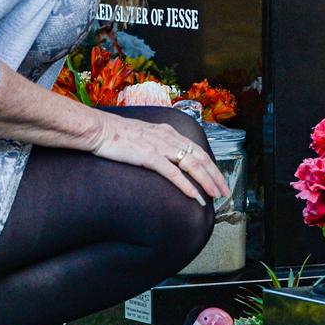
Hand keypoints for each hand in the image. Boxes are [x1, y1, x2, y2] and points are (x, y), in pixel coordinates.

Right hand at [90, 111, 229, 205]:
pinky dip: (186, 185)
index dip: (211, 166)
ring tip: (214, 195)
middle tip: (225, 191)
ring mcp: (161, 147)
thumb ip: (159, 143)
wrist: (99, 129)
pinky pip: (173, 173)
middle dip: (215, 176)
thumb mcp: (145, 135)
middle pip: (200, 158)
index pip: (197, 150)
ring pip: (191, 165)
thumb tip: (168, 156)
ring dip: (206, 182)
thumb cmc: (117, 134)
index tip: (219, 179)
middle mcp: (169, 138)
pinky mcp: (150, 157)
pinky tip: (195, 195)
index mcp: (169, 132)